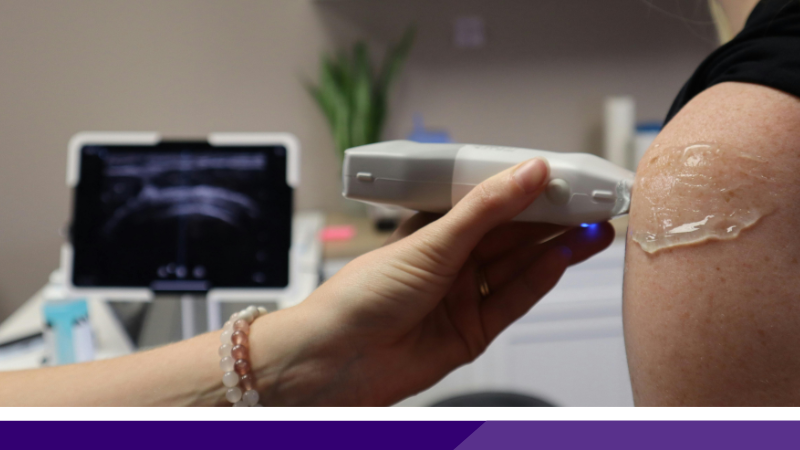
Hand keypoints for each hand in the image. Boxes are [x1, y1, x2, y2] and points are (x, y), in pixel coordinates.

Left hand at [250, 158, 614, 405]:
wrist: (338, 359)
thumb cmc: (361, 295)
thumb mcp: (430, 242)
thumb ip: (485, 210)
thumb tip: (527, 173)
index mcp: (434, 228)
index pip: (492, 201)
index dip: (530, 188)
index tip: (566, 176)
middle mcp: (451, 260)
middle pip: (512, 234)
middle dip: (554, 217)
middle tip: (593, 200)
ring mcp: (464, 295)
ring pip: (519, 265)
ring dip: (557, 247)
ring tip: (593, 227)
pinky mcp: (474, 330)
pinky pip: (514, 300)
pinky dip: (540, 279)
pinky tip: (563, 258)